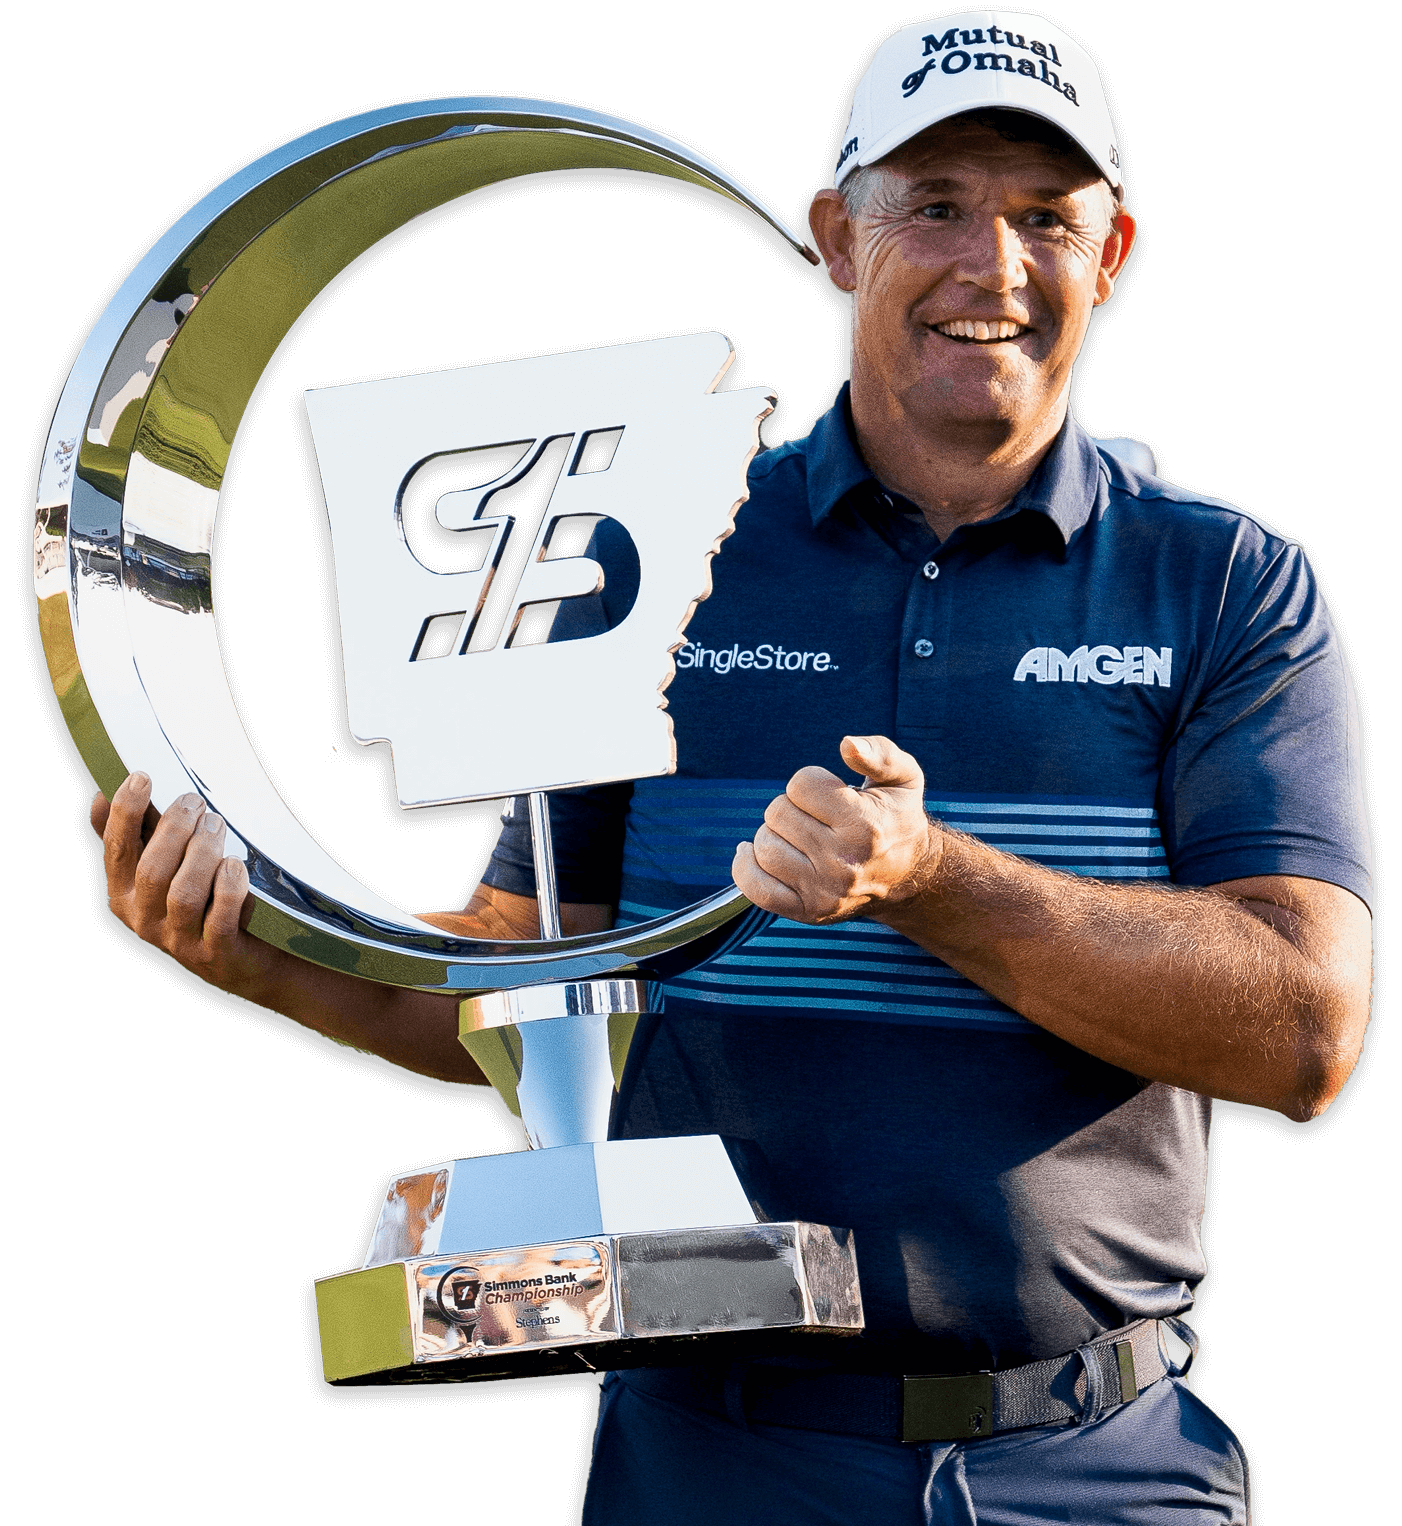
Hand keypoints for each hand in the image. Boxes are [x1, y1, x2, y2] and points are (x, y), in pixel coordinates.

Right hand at [92, 772, 277, 995]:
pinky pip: (220, 915)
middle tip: (196, 802)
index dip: (127, 812)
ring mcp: (179, 940)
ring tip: (217, 825)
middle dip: (175, 829)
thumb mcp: (159, 869)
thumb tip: (98, 797)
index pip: (117, 849)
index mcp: (123, 894)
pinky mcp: (215, 952)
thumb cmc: (197, 902)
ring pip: (184, 892)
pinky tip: (234, 866)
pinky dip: (228, 886)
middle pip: (152, 869)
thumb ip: (131, 837)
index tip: (142, 777)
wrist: (239, 960)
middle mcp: (144, 920)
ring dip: (203, 852)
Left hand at [732, 736, 937, 922]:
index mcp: (866, 825)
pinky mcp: (809, 911)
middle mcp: (844, 862)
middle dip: (790, 807)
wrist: (907, 876)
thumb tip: (847, 745)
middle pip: (777, 814)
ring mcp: (825, 891)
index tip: (829, 793)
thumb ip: (880, 753)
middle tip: (814, 816)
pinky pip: (757, 889)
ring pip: (763, 847)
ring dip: (773, 834)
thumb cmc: (896, 818)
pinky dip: (746, 867)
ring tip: (797, 836)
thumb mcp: (904, 777)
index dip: (809, 782)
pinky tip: (754, 853)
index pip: (800, 785)